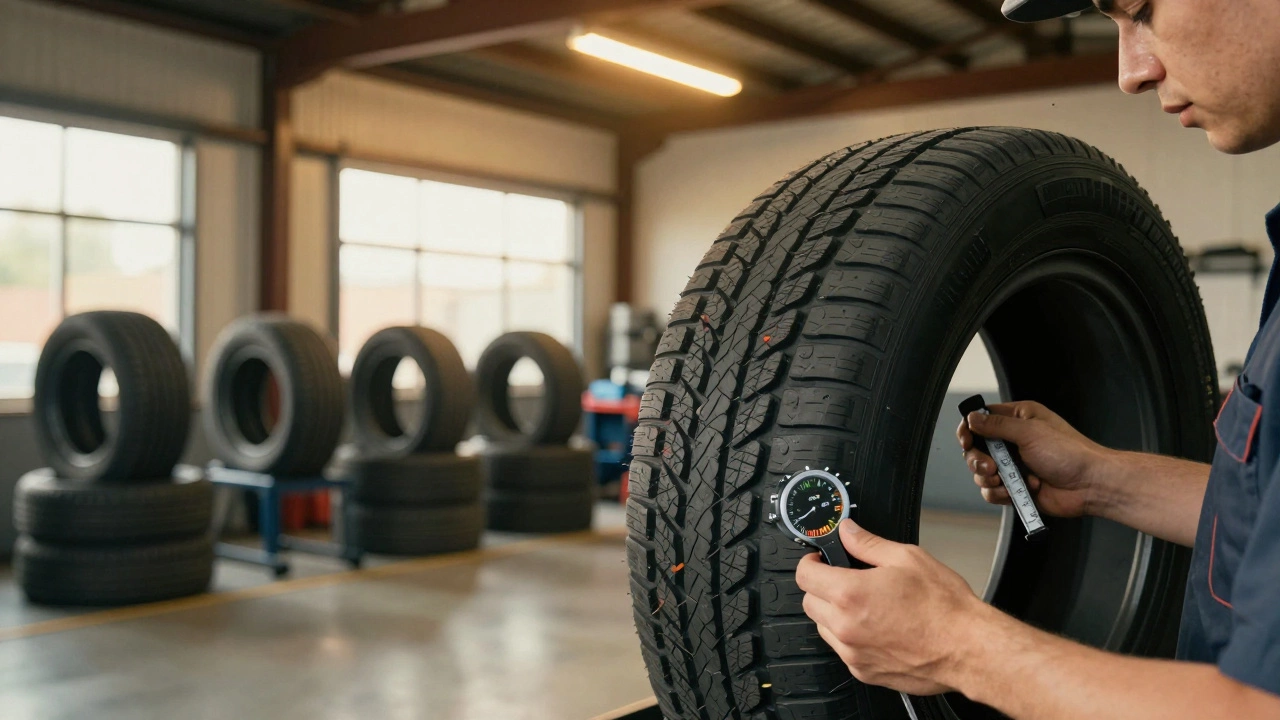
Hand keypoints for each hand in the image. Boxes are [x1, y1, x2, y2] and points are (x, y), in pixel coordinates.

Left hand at [796, 520, 984, 695]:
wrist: (968, 648)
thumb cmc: (944, 607)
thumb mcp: (907, 558)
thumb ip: (868, 543)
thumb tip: (848, 531)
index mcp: (850, 594)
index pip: (804, 575)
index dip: (811, 563)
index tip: (820, 560)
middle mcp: (846, 627)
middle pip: (809, 602)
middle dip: (822, 587)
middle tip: (845, 579)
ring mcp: (853, 653)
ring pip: (823, 628)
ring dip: (833, 614)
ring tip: (866, 605)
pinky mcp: (864, 672)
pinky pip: (843, 650)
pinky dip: (850, 637)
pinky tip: (876, 627)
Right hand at [956, 401, 1109, 518]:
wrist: (1089, 485)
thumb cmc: (1069, 453)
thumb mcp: (1030, 432)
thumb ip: (997, 425)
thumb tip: (972, 418)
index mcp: (1018, 419)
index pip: (982, 419)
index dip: (969, 429)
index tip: (966, 440)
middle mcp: (1014, 441)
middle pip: (976, 448)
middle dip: (977, 459)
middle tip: (989, 467)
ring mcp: (1014, 465)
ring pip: (981, 472)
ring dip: (988, 479)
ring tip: (1003, 480)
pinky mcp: (1016, 487)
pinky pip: (992, 491)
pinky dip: (999, 493)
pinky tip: (1016, 491)